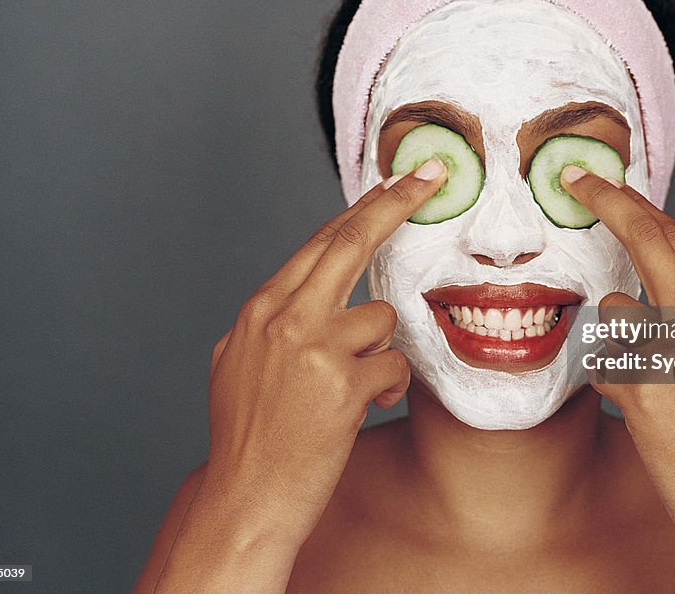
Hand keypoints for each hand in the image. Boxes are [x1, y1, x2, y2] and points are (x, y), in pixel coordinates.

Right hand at [201, 160, 446, 538]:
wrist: (245, 500)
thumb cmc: (250, 436)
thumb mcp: (243, 362)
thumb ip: (277, 321)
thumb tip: (311, 292)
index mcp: (261, 308)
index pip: (320, 242)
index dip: (363, 208)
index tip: (394, 182)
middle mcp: (283, 316)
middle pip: (351, 241)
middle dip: (397, 203)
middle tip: (432, 175)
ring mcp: (312, 347)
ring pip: (382, 320)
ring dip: (378, 356)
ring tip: (347, 393)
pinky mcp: (342, 383)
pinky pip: (395, 368)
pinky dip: (387, 391)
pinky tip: (357, 413)